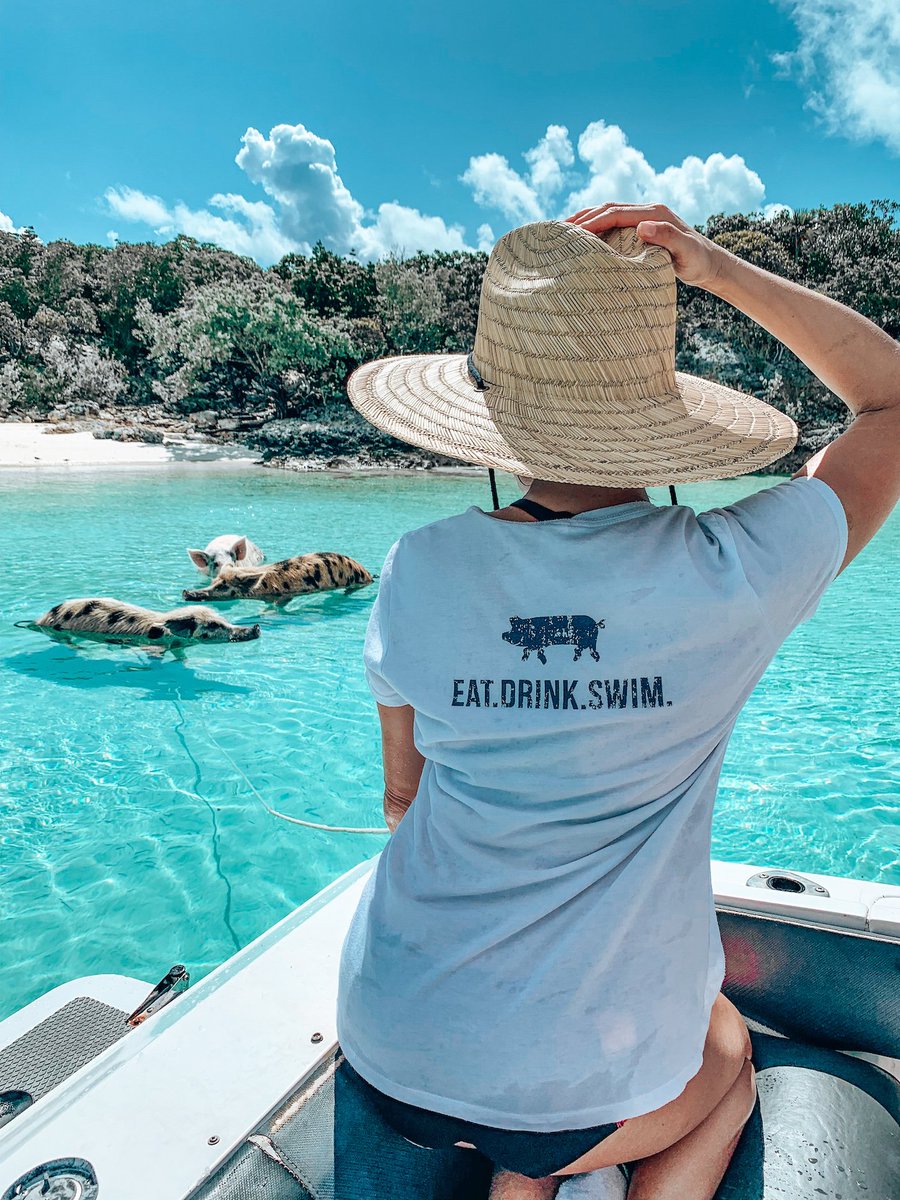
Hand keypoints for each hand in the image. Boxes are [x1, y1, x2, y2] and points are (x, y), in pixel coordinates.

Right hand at [566, 203, 727, 290]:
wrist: (711, 265)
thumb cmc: (698, 262)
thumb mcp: (686, 251)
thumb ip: (667, 237)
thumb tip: (643, 225)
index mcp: (655, 213)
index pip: (616, 212)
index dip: (593, 221)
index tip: (573, 232)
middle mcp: (649, 210)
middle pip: (609, 207)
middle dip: (584, 216)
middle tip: (559, 228)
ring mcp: (646, 217)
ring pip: (610, 212)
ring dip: (588, 218)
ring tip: (565, 229)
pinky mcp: (645, 227)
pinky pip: (616, 222)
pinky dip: (598, 225)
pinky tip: (586, 237)